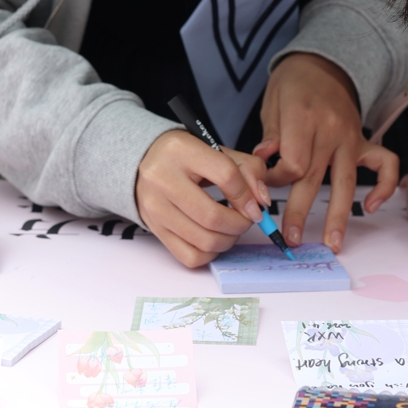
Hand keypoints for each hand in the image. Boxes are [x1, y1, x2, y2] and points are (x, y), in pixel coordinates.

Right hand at [136, 130, 268, 267]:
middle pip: (213, 216)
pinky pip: (190, 256)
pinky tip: (213, 238)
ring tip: (231, 229)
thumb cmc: (186, 157)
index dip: (248, 196)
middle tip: (246, 219)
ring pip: (204, 240)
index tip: (256, 206)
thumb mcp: (218, 150)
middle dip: (240, 224)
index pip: (226, 176)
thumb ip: (248, 170)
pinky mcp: (155, 229)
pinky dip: (210, 253)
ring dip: (228, 240)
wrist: (146, 161)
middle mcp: (162, 179)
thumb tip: (261, 202)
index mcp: (181, 151)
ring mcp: (156, 207)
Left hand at [255, 52, 399, 254]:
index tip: (266, 185)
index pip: (293, 162)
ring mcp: (351, 138)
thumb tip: (263, 159)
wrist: (324, 63)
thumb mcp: (273, 102)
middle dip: (300, 212)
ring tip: (333, 242)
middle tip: (291, 239)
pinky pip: (385, 166)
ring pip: (346, 182)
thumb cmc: (293, 84)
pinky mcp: (364, 143)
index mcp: (304, 117)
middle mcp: (331, 130)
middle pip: (314, 178)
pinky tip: (372, 207)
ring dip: (338, 215)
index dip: (277, 180)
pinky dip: (384, 187)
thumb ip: (271, 134)